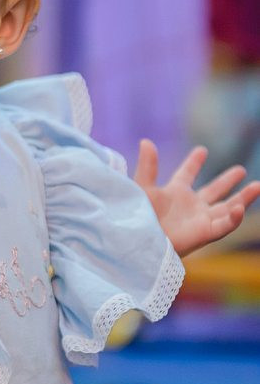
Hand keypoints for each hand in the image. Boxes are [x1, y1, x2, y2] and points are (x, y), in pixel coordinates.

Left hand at [133, 139, 259, 256]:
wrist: (138, 242)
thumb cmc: (136, 218)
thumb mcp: (142, 188)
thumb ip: (147, 166)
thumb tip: (146, 141)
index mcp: (172, 194)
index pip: (186, 175)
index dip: (193, 163)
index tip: (201, 150)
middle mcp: (189, 207)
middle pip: (213, 191)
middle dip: (226, 181)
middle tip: (241, 170)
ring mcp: (199, 220)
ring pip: (227, 208)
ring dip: (243, 198)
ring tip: (259, 186)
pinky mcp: (204, 234)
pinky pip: (224, 225)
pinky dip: (234, 217)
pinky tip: (239, 207)